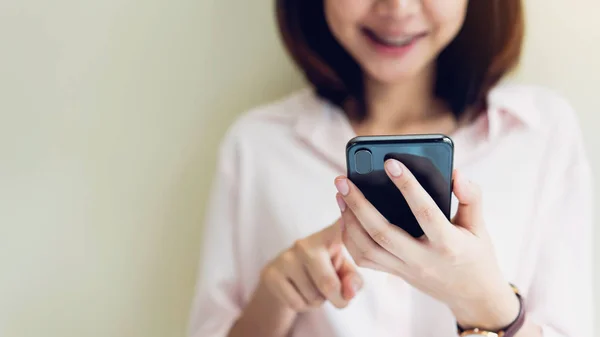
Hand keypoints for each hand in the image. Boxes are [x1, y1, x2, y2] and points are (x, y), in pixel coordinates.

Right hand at [260, 220, 362, 312]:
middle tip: (339, 299)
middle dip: (339, 300)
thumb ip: (353, 281)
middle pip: (329, 284)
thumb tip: (348, 292)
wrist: (285, 281)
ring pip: (313, 297)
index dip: (347, 214)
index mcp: (330, 237)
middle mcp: (306, 242)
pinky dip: (303, 306)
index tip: (347, 184)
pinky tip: (299, 293)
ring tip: (313, 289)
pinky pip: (296, 303)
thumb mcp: (343, 274)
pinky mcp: (271, 273)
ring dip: (318, 302)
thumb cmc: (323, 272)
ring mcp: (286, 257)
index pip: (341, 226)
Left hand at [334, 159, 519, 330]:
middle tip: (342, 179)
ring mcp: (405, 270)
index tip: (390, 162)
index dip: (407, 186)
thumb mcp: (480, 227)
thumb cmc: (476, 255)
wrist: (472, 297)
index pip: (424, 212)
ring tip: (340, 195)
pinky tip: (345, 217)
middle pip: (382, 232)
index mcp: (448, 244)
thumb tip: (455, 173)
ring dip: (348, 221)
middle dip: (358, 204)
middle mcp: (422, 259)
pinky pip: (364, 260)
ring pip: (367, 249)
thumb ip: (471, 198)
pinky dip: (349, 238)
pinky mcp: (394, 274)